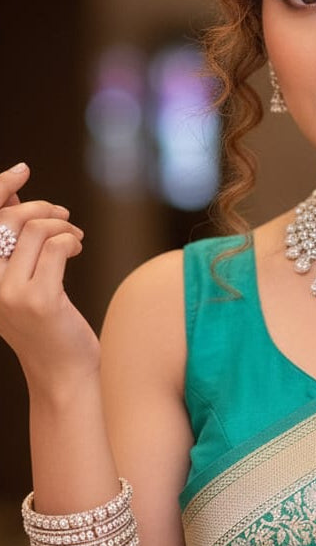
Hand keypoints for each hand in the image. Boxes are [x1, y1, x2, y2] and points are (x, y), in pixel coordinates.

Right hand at [0, 162, 99, 386]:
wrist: (61, 374)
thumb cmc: (43, 325)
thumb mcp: (18, 280)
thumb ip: (12, 241)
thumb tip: (12, 190)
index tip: (21, 171)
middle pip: (8, 219)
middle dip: (40, 208)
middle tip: (63, 216)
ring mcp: (8, 294)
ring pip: (36, 230)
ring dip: (62, 226)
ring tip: (74, 237)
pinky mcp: (39, 299)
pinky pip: (57, 247)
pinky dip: (71, 240)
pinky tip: (77, 249)